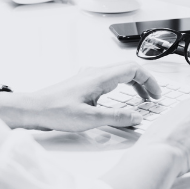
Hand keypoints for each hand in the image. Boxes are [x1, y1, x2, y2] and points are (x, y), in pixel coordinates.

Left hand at [0, 62, 161, 131]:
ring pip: (119, 74)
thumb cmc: (55, 111)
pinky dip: (121, 88)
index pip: (133, 70)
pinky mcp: (84, 84)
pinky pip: (109, 80)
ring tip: (141, 100)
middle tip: (152, 99)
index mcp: (99, 77)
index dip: (149, 81)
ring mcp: (89, 77)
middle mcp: (95, 73)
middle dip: (144, 83)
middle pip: (128, 70)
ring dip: (133, 85)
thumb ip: (116, 117)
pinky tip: (119, 102)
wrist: (33, 109)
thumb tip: (136, 117)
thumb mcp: (89, 119)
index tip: (156, 95)